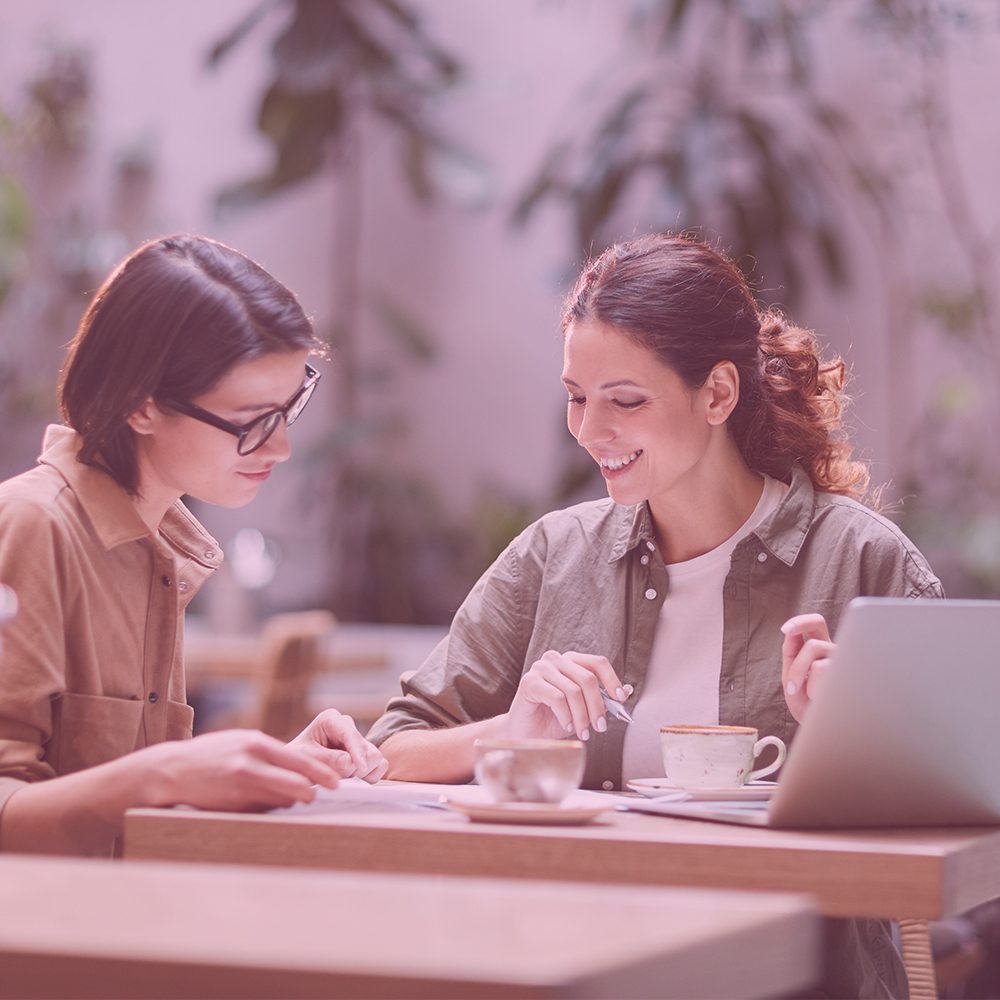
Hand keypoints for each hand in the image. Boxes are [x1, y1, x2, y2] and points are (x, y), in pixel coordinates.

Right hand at [145, 729, 342, 810]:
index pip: (301, 759)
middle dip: (316, 789)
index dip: (323, 772)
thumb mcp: (239, 743)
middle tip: (326, 795)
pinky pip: (263, 809)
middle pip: (299, 779)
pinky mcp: (232, 801)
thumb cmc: (210, 757)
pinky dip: (270, 809)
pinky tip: (263, 805)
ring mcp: (242, 781)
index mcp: (258, 743)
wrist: (171, 771)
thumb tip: (299, 770)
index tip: (337, 781)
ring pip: (283, 798)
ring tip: (289, 799)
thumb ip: (267, 754)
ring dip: (291, 801)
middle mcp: (253, 759)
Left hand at [290, 708, 387, 782]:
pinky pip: (380, 766)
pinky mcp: (365, 754)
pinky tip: (354, 779)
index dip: (357, 751)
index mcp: (331, 719)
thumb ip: (327, 760)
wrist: (295, 769)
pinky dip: (370, 776)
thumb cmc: (296, 760)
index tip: (360, 767)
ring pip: (376, 758)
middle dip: (356, 767)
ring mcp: (358, 740)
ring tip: (342, 778)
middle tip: (338, 777)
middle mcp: (348, 727)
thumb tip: (351, 763)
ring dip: (362, 774)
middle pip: (368, 749)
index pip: (351, 734)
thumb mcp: (305, 758)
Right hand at [505, 650, 629, 740]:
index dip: (612, 680)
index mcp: (570, 661)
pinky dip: (565, 715)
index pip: (598, 663)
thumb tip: (627, 691)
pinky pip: (556, 697)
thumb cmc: (553, 719)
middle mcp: (555, 659)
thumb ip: (602, 699)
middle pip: (587, 678)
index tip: (620, 699)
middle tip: (600, 727)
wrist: (526, 733)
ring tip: (583, 732)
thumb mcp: (583, 709)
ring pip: (573, 690)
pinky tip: (566, 725)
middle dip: (597, 706)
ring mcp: (540, 668)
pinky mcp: (529, 681)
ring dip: (582, 716)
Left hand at [780, 613, 832, 722]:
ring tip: (801, 690)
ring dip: (797, 669)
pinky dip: (812, 683)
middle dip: (800, 621)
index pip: (813, 625)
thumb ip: (791, 655)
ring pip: (813, 646)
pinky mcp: (850, 671)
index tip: (785, 629)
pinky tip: (819, 697)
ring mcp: (842, 658)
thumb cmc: (809, 705)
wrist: (826, 729)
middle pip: (818, 621)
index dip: (799, 622)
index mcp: (820, 650)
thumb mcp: (793, 678)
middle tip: (785, 630)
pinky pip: (821, 667)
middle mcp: (832, 650)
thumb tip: (789, 633)